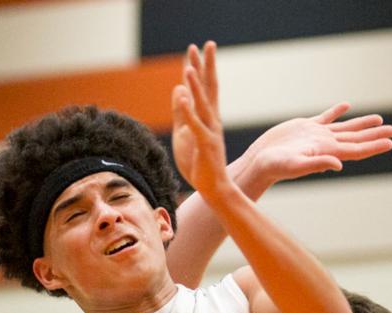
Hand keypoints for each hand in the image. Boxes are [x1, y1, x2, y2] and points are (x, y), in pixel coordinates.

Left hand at [171, 42, 230, 197]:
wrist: (213, 187)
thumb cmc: (199, 162)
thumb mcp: (184, 133)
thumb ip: (181, 112)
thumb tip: (178, 89)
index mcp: (207, 116)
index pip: (203, 87)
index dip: (199, 67)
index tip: (196, 48)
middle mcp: (212, 119)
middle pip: (209, 88)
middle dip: (205, 66)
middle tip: (204, 45)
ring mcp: (210, 131)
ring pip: (202, 104)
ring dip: (195, 86)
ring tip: (190, 67)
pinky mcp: (205, 144)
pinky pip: (195, 125)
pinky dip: (188, 111)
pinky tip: (182, 97)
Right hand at [244, 103, 391, 184]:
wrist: (259, 161)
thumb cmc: (276, 166)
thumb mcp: (296, 166)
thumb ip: (318, 164)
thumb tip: (339, 165)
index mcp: (327, 152)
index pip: (356, 149)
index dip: (374, 146)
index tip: (390, 142)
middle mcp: (326, 144)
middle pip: (356, 139)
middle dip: (374, 135)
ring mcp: (316, 135)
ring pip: (345, 128)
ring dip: (362, 124)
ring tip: (379, 119)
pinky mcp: (305, 127)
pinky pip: (326, 117)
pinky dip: (337, 112)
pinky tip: (346, 106)